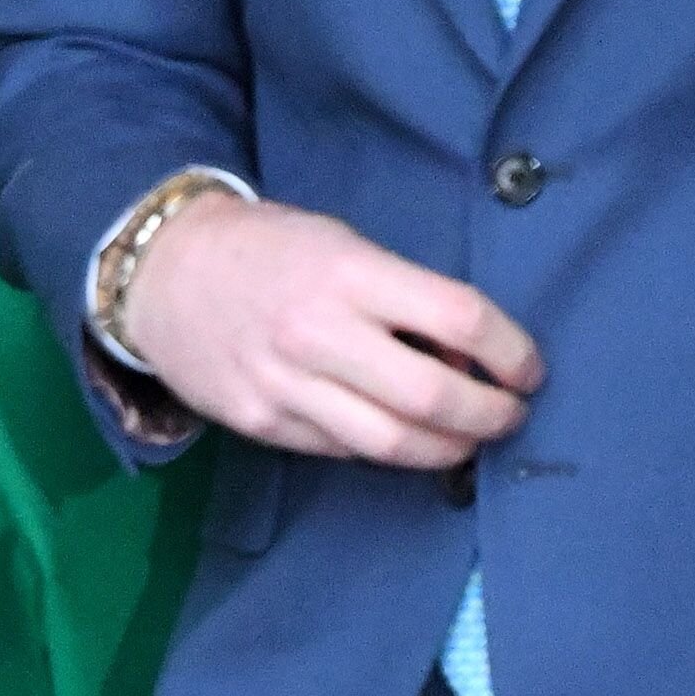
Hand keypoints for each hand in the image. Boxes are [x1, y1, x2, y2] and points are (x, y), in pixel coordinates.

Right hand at [120, 196, 539, 472]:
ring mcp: (286, 386)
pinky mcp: (263, 424)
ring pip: (392, 444)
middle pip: (432, 398)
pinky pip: (344, 451)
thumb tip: (470, 356)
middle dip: (490, 416)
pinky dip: (386, 450)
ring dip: (449, 449)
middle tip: (510, 415)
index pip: (459, 320)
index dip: (512, 352)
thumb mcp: (343, 244)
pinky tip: (403, 436)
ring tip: (469, 439)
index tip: (529, 369)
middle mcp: (318, 333)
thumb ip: (404, 296)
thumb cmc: (270, 250)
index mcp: (349, 273)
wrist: (165, 272)